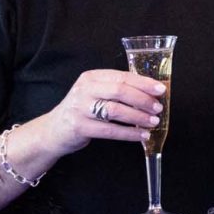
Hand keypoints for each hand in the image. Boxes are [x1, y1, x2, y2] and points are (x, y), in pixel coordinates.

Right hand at [45, 69, 167, 155]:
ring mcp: (80, 108)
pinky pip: (110, 130)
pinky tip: (141, 136)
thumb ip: (116, 89)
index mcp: (91, 77)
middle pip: (119, 91)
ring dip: (138, 117)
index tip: (160, 90)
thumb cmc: (82, 110)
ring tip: (153, 122)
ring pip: (115, 110)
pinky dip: (129, 133)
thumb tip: (150, 93)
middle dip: (142, 99)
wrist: (54, 130)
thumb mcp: (95, 93)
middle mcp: (85, 90)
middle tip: (158, 108)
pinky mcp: (79, 127)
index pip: (122, 77)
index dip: (143, 83)